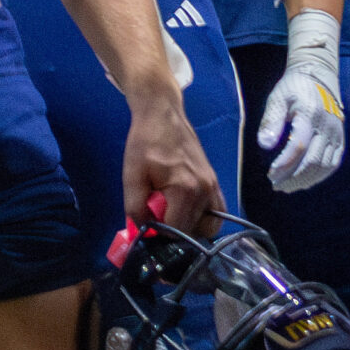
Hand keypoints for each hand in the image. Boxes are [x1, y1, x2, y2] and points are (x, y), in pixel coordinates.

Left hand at [121, 90, 221, 241]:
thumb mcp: (132, 175)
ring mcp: (214, 188)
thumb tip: (144, 232)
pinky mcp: (215, 184)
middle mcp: (206, 192)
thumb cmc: (145, 143)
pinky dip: (204, 220)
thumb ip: (136, 207)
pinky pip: (217, 214)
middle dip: (174, 230)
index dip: (159, 234)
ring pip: (208, 228)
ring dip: (190, 228)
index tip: (149, 224)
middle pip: (193, 232)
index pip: (176, 232)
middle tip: (158, 214)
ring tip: (172, 213)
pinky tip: (186, 210)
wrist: (163, 115)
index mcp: (186, 190)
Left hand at [258, 5, 344, 192]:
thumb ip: (271, 121)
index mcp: (310, 114)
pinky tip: (305, 180)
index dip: (284, 163)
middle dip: (294, 177)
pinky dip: (320, 176)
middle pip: (313, 160)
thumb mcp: (277, 99)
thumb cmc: (293, 88)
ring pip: (324, 166)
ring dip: (306, 180)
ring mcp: (336, 134)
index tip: (270, 173)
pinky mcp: (340, 139)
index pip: (298, 146)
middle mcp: (326, 126)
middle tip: (277, 185)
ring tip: (288, 186)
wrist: (319, 78)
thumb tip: (264, 145)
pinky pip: (333, 163)